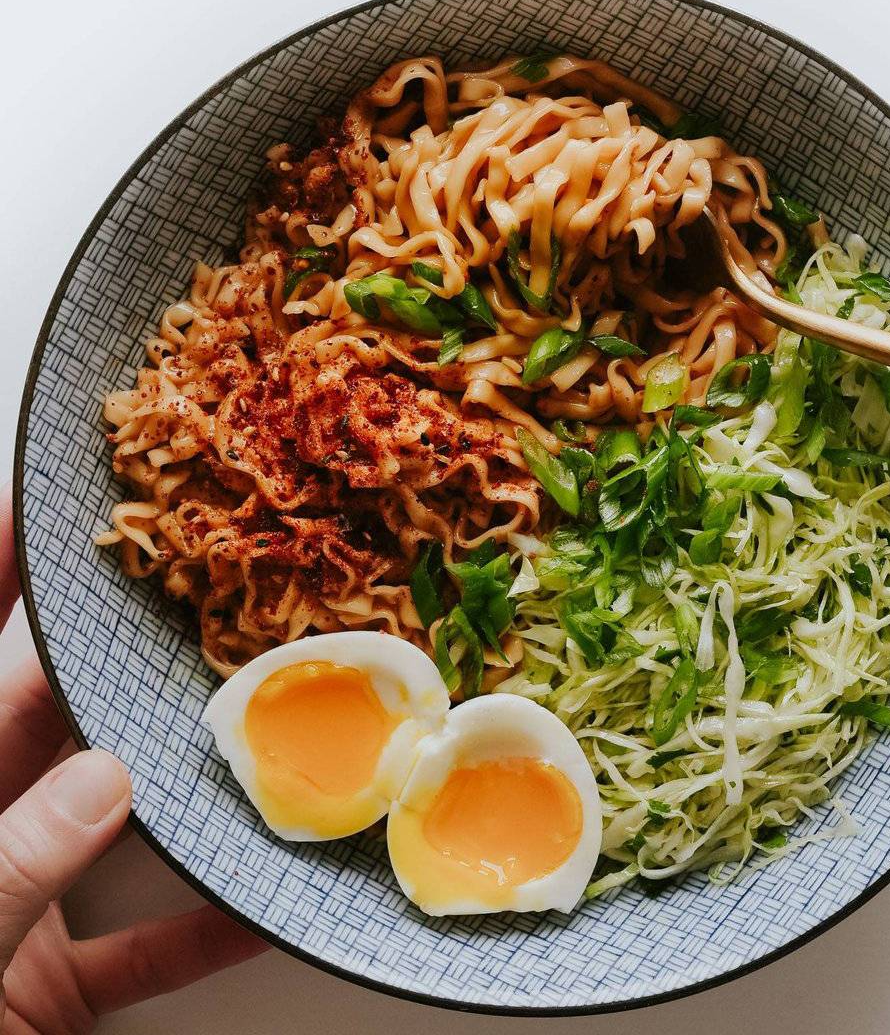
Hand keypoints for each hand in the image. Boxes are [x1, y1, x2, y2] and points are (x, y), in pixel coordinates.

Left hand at [0, 492, 266, 1032]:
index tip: (44, 508)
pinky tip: (261, 904)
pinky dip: (203, 930)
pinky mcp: (49, 984)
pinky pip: (144, 945)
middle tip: (181, 592)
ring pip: (113, 823)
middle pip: (52, 722)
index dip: (3, 576)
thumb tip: (108, 781)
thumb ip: (15, 861)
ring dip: (182, 787)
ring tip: (249, 721)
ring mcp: (16, 904)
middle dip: (113, 659)